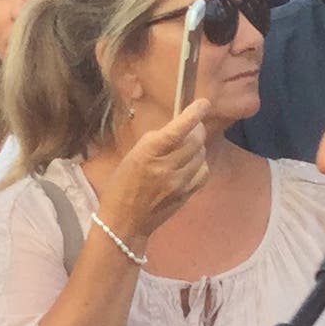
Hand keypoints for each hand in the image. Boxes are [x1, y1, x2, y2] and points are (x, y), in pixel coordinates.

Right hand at [99, 102, 214, 247]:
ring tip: (187, 146)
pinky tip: (192, 164)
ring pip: (201, 154)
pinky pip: (203, 172)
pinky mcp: (186, 194)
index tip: (203, 103)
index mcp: (148, 153)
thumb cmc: (121, 186)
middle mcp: (166, 166)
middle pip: (195, 140)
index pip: (178, 129)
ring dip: (198, 146)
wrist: (124, 222)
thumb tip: (177, 130)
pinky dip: (200, 163)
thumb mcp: (132, 156)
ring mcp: (179, 182)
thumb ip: (154, 142)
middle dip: (197, 128)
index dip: (194, 114)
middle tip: (192, 126)